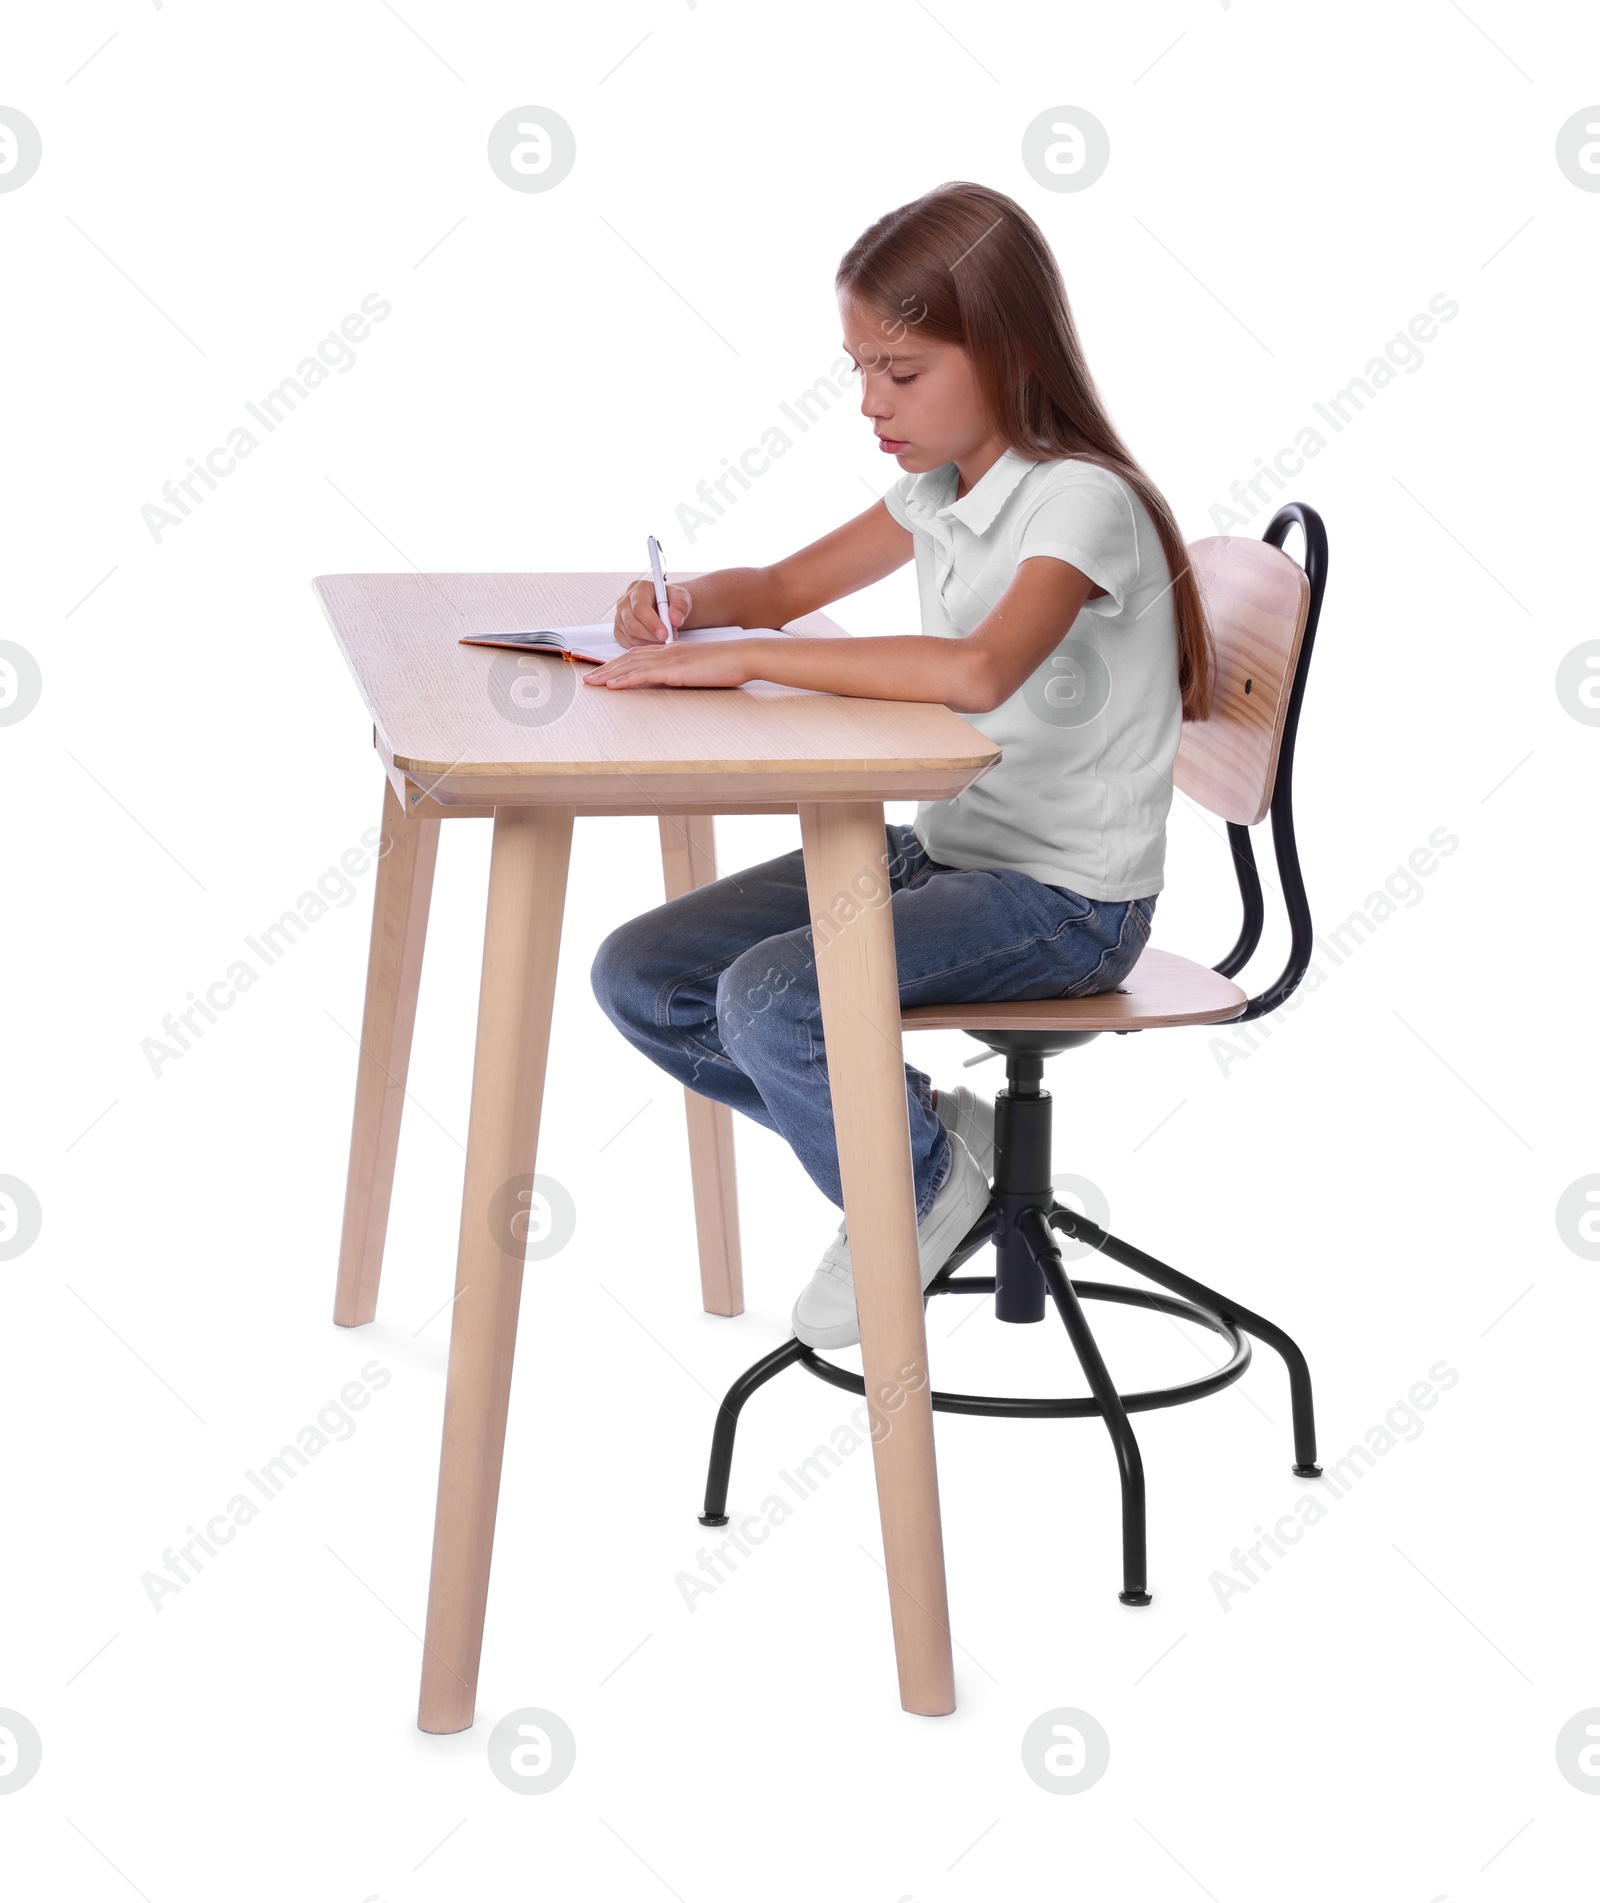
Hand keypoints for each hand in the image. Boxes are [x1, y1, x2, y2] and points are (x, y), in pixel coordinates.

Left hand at [583, 639, 752, 690]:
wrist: (743, 655)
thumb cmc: (728, 664)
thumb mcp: (700, 668)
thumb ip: (684, 673)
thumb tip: (673, 682)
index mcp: (672, 651)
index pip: (638, 655)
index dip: (619, 663)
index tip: (605, 672)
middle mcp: (666, 652)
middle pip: (628, 659)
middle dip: (606, 669)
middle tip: (589, 679)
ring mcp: (669, 659)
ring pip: (630, 665)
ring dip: (608, 674)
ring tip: (592, 683)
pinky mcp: (674, 669)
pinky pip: (643, 674)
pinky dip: (624, 679)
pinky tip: (612, 685)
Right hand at [612, 577, 692, 647]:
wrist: (665, 607)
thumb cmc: (670, 600)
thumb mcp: (681, 597)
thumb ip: (681, 606)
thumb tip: (676, 619)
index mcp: (638, 589)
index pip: (640, 608)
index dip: (652, 623)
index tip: (665, 633)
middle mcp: (624, 602)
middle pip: (632, 625)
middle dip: (652, 636)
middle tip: (668, 638)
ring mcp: (619, 617)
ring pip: (631, 637)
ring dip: (650, 642)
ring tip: (664, 637)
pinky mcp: (619, 630)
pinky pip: (628, 644)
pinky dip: (643, 646)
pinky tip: (655, 641)